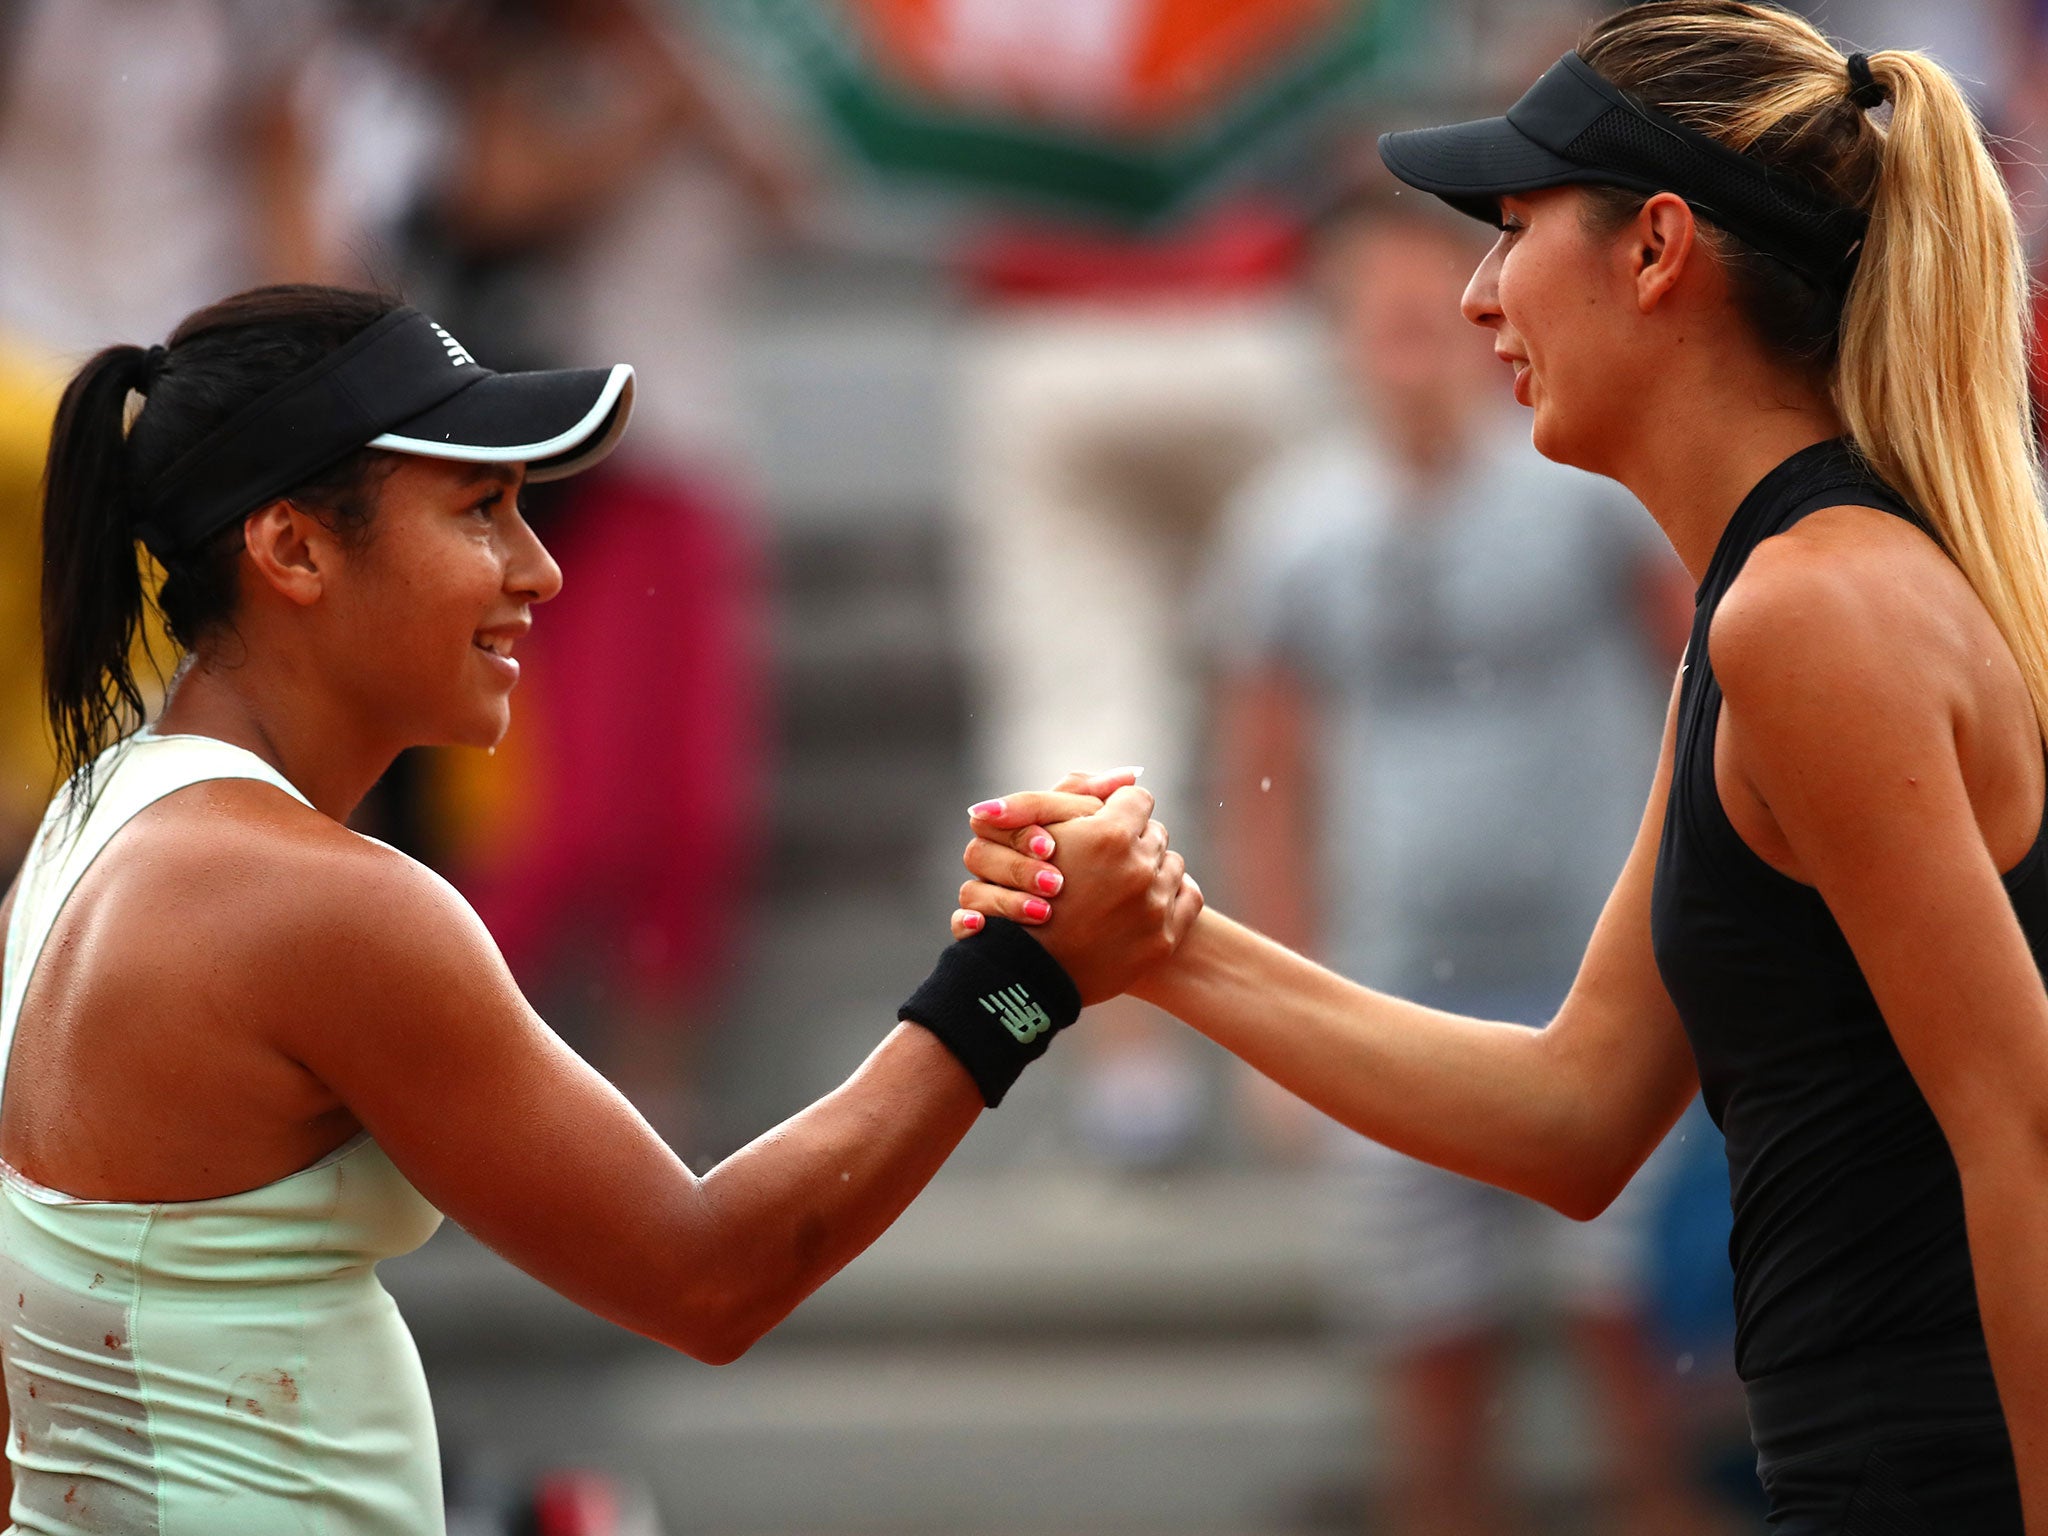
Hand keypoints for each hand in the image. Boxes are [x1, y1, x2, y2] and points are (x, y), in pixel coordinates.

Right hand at [952, 783, 1202, 1003]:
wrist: (1024, 972)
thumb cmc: (1020, 889)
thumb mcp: (1038, 827)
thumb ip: (1081, 791)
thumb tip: (1133, 774)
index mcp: (1109, 835)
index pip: (1136, 798)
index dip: (1116, 810)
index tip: (1101, 826)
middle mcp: (1138, 869)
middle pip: (1155, 832)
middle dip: (1133, 842)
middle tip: (1106, 860)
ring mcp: (1154, 906)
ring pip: (1173, 864)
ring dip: (1151, 869)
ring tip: (1120, 885)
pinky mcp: (1163, 939)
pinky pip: (1189, 897)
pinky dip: (1171, 896)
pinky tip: (1145, 902)